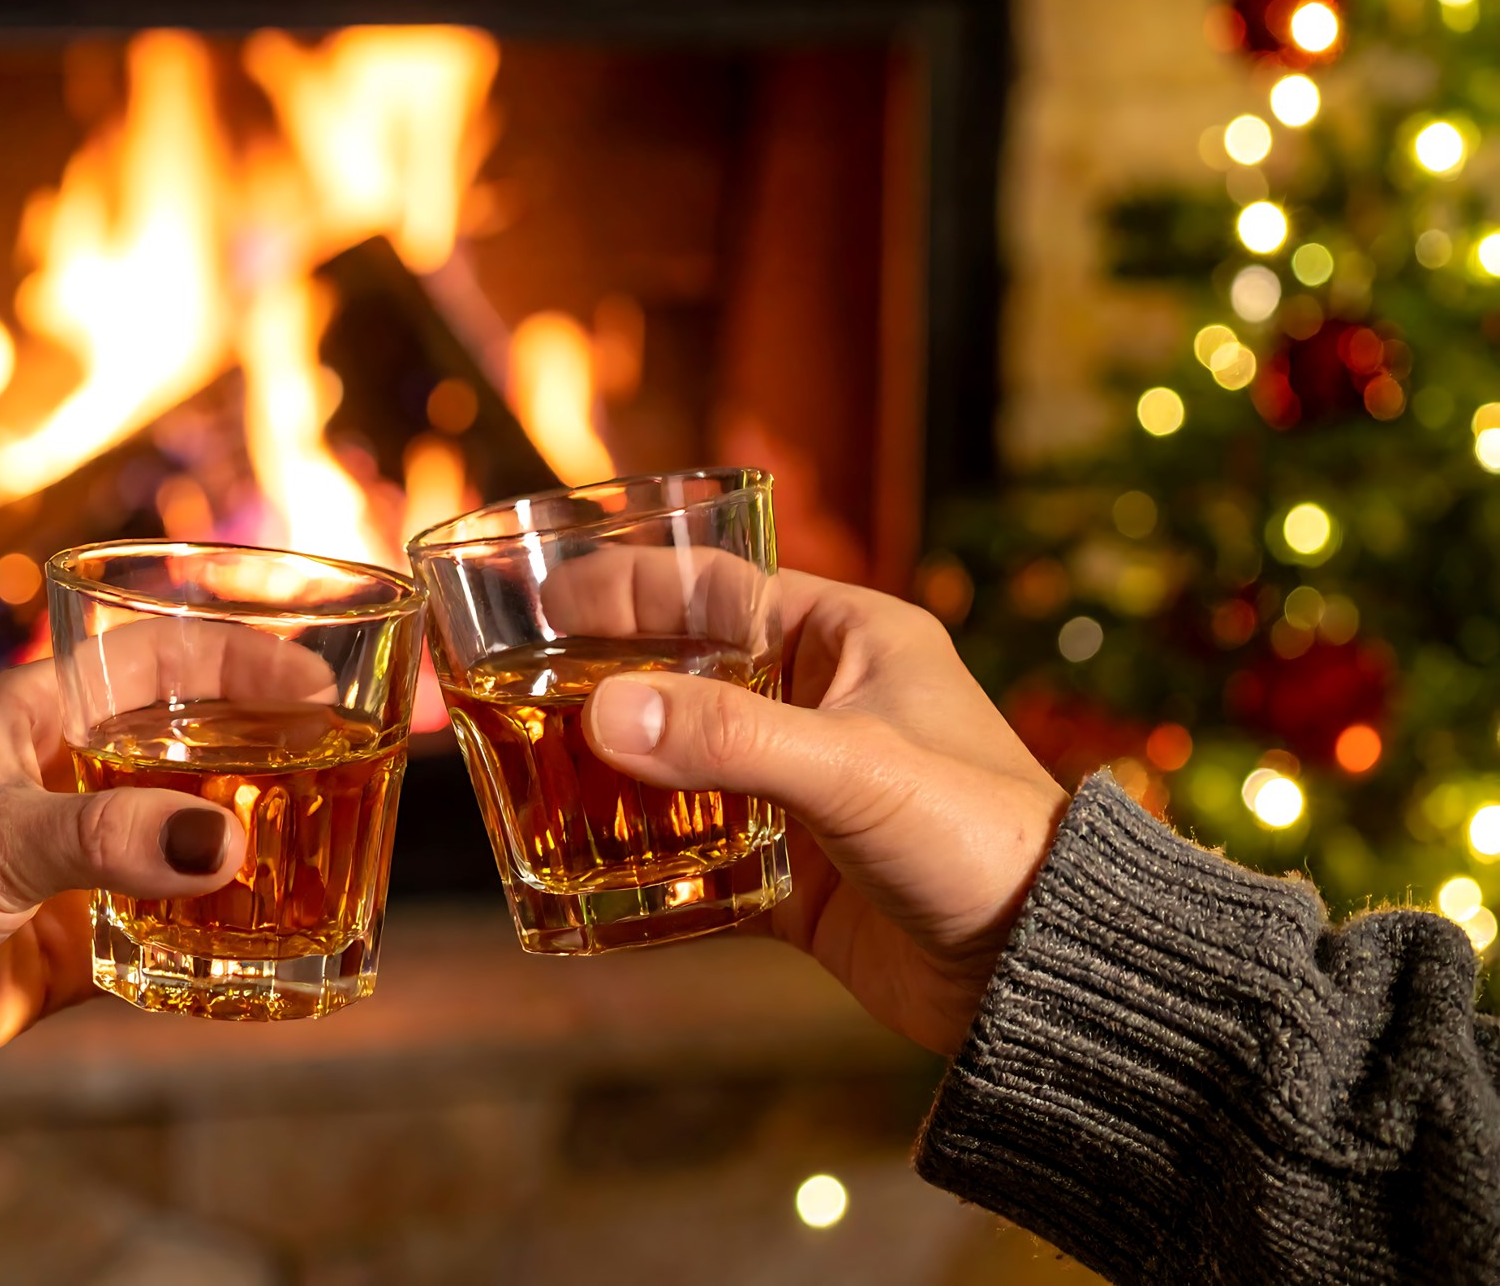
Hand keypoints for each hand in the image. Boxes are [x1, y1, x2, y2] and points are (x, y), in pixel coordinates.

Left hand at [0, 621, 330, 1160]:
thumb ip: (108, 838)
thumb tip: (229, 847)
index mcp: (37, 722)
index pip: (162, 663)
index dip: (245, 664)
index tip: (320, 690)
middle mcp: (64, 785)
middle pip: (194, 751)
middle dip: (271, 760)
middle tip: (349, 779)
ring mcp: (72, 869)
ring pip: (190, 845)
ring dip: (252, 852)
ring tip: (327, 862)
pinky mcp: (71, 949)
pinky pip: (169, 936)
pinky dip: (217, 943)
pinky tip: (267, 951)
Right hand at [579, 567, 1068, 1055]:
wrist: (1042, 970)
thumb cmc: (981, 836)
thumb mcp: (851, 769)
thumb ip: (729, 737)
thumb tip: (604, 714)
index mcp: (853, 643)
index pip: (719, 588)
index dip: (630, 586)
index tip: (547, 594)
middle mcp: (825, 708)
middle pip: (687, 677)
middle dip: (605, 685)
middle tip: (516, 690)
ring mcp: (808, 795)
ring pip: (686, 770)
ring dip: (619, 778)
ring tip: (532, 778)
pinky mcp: (800, 879)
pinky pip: (703, 861)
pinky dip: (651, 871)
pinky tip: (590, 879)